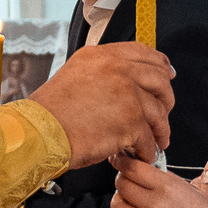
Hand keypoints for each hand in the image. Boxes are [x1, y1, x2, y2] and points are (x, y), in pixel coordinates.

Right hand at [28, 42, 173, 166]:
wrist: (39, 133)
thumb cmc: (51, 113)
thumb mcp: (76, 76)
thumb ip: (103, 75)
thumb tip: (127, 85)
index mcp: (102, 56)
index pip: (142, 52)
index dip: (159, 64)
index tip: (167, 73)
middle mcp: (117, 69)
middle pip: (158, 79)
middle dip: (166, 98)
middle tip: (165, 112)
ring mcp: (127, 93)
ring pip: (158, 111)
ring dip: (160, 129)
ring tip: (156, 141)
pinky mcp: (131, 120)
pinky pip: (148, 137)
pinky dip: (147, 149)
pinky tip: (142, 154)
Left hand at [100, 153, 207, 207]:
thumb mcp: (192, 189)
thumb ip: (167, 181)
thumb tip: (146, 172)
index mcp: (168, 186)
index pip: (133, 168)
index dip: (122, 162)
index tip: (118, 160)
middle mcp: (156, 205)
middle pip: (122, 186)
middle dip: (121, 182)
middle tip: (126, 183)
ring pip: (117, 207)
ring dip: (118, 202)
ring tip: (126, 203)